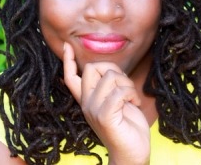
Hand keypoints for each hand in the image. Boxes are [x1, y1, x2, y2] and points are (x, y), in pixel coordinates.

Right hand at [63, 42, 149, 164]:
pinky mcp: (104, 116)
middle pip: (92, 68)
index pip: (70, 77)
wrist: (132, 153)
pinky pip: (118, 91)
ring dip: (128, 84)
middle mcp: (86, 103)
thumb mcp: (116, 102)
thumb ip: (109, 87)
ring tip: (131, 99)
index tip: (67, 46)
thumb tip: (109, 71)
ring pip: (110, 77)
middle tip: (124, 86)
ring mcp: (93, 110)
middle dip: (113, 70)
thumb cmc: (127, 126)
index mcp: (87, 100)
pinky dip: (131, 93)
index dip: (68, 61)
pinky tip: (134, 103)